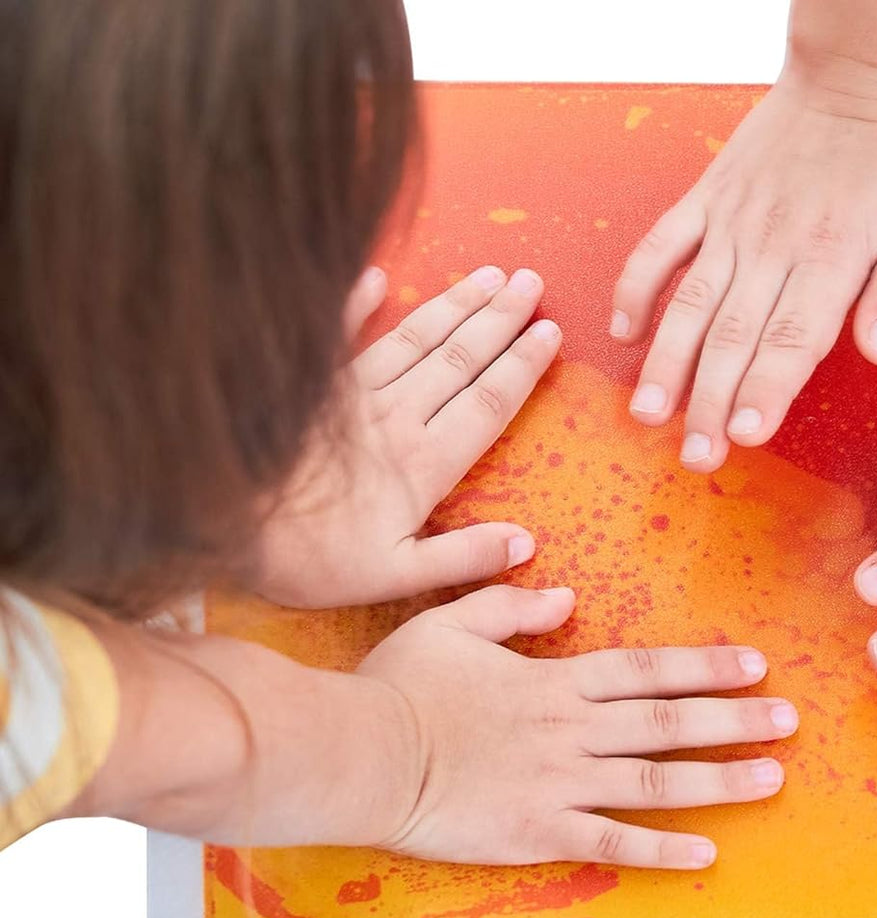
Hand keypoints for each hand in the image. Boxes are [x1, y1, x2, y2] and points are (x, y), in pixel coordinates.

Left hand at [253, 265, 560, 606]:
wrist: (219, 524)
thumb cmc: (309, 562)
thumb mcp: (395, 577)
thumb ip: (462, 557)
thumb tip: (526, 542)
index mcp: (423, 465)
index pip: (487, 405)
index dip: (522, 368)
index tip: (551, 332)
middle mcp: (394, 418)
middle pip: (459, 359)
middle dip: (500, 320)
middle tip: (533, 282)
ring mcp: (350, 396)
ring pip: (415, 340)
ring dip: (456, 305)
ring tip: (491, 275)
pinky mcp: (308, 387)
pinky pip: (338, 334)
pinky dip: (356, 302)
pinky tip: (379, 276)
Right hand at [357, 585, 797, 867]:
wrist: (361, 753)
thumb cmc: (399, 688)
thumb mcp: (451, 623)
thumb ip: (510, 605)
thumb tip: (564, 593)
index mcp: (554, 681)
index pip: (647, 670)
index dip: (705, 666)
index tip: (753, 665)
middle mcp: (571, 730)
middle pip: (669, 722)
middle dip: (735, 719)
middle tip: (789, 720)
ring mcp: (560, 783)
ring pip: (657, 781)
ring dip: (720, 780)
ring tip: (772, 778)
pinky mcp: (539, 832)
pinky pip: (613, 842)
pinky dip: (662, 850)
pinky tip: (707, 855)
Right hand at [611, 65, 876, 471]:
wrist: (860, 71)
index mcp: (830, 256)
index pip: (792, 340)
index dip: (765, 390)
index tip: (744, 435)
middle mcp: (772, 244)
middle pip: (733, 337)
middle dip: (710, 403)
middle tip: (696, 458)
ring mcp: (732, 222)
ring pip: (689, 303)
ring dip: (666, 363)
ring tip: (647, 414)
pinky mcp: (708, 199)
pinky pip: (660, 245)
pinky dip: (636, 287)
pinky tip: (623, 334)